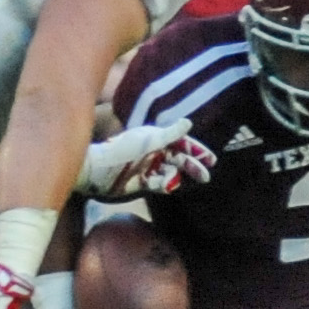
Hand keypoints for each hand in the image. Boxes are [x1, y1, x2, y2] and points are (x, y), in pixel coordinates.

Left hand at [81, 118, 215, 198]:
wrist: (97, 170)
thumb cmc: (120, 149)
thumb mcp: (148, 140)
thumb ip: (170, 134)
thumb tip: (189, 123)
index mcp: (156, 137)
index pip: (182, 143)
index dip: (196, 150)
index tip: (211, 159)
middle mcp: (154, 151)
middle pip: (179, 160)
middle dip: (193, 167)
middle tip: (205, 176)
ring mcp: (149, 167)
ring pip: (171, 172)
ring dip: (177, 176)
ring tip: (174, 179)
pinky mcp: (143, 182)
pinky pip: (160, 184)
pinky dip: (166, 184)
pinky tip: (169, 185)